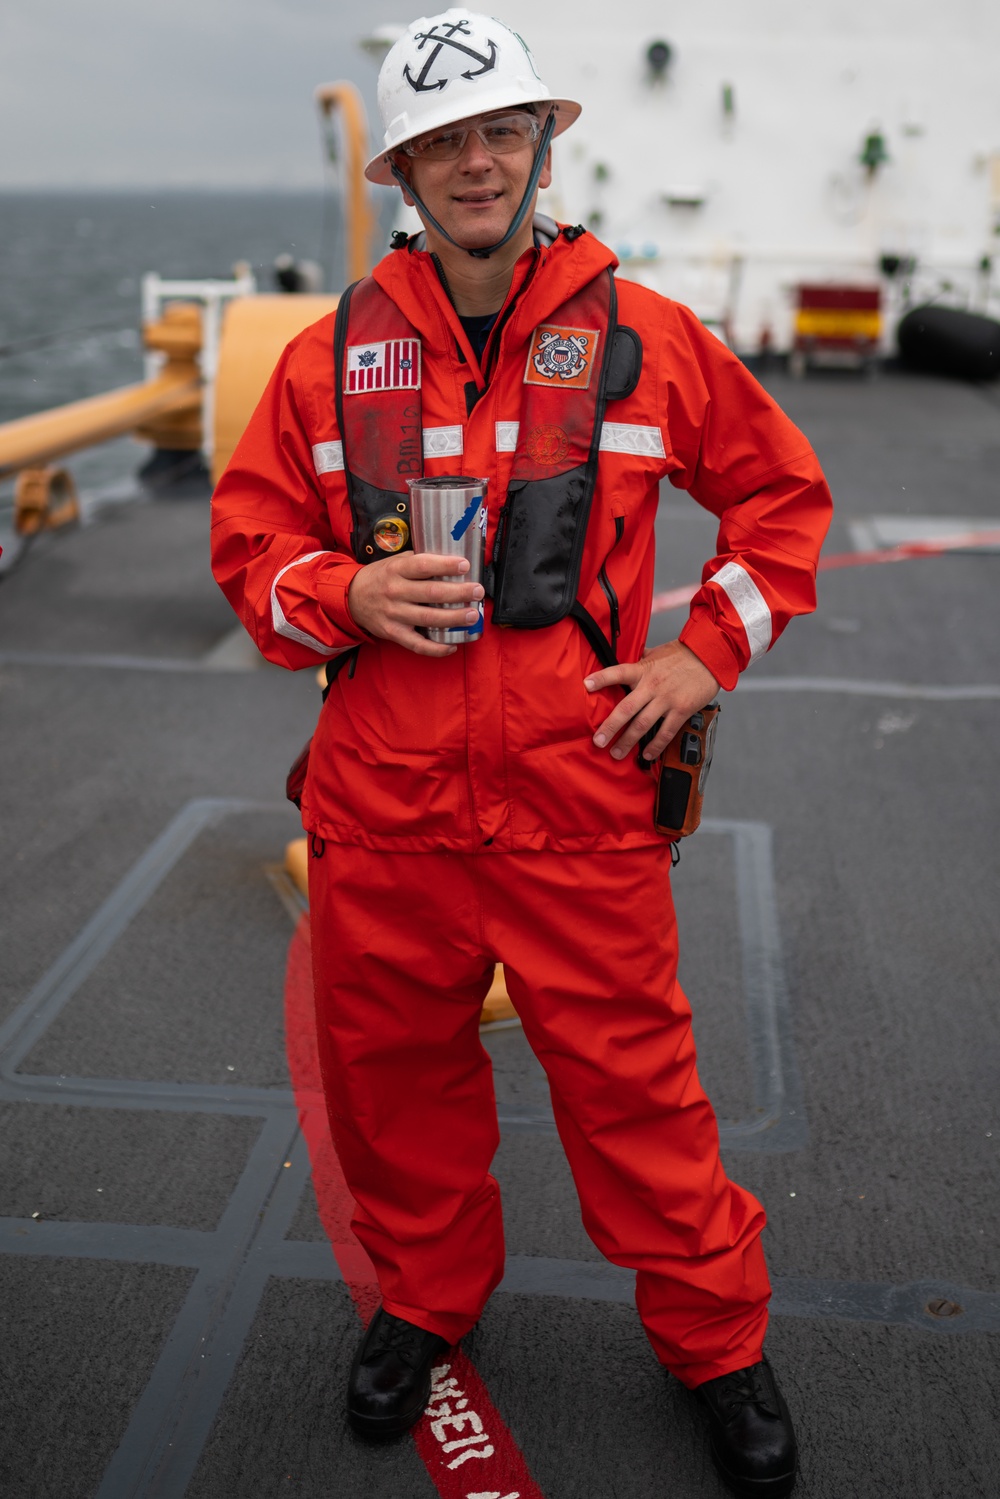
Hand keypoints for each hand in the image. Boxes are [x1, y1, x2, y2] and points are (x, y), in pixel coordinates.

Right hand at [347, 552, 483, 656]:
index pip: (423, 565)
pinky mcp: (393, 633)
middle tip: (477, 591)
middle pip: (431, 593)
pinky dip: (436, 648)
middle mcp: (395, 591)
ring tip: (472, 615)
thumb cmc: (380, 578)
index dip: (445, 565)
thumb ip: (418, 561)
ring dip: (453, 618)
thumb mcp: (394, 562)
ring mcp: (394, 614)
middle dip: (458, 593)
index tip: (465, 565)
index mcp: (396, 570)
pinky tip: (452, 646)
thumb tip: (451, 560)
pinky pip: (417, 645)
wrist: (350, 598)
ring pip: (428, 619)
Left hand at [584, 640, 719, 761]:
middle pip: (626, 709)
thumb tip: (628, 657)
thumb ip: (641, 659)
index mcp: (644, 669)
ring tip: (616, 753)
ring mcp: (666, 699)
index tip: (586, 685)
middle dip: (610, 727)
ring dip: (628, 741)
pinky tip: (646, 754)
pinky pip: (666, 732)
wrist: (710, 657)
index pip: (618, 672)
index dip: (601, 678)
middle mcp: (652, 686)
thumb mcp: (657, 652)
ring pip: (643, 724)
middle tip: (598, 741)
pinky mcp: (682, 710)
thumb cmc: (683, 654)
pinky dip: (655, 746)